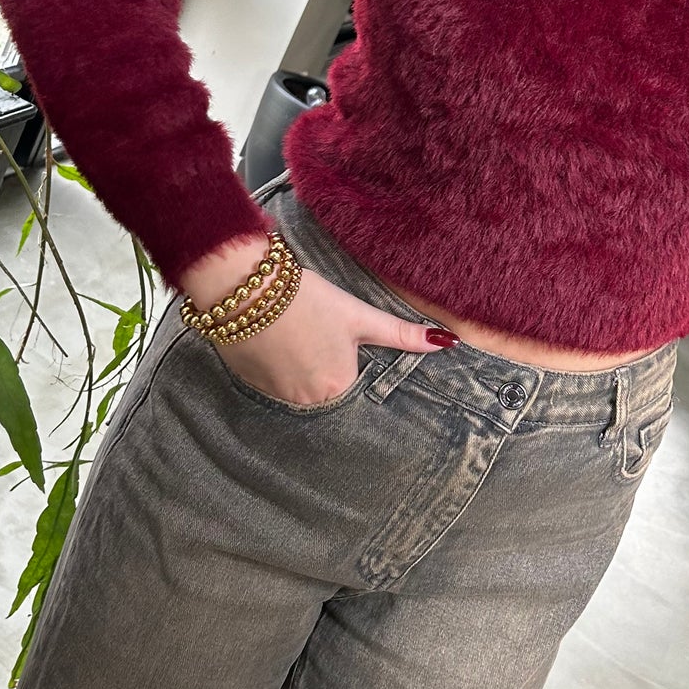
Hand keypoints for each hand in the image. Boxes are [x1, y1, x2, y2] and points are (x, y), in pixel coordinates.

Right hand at [178, 232, 456, 407]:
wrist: (242, 287)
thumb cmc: (305, 299)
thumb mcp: (358, 315)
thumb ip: (402, 334)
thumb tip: (446, 343)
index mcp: (338, 386)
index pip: (355, 385)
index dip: (348, 362)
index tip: (337, 343)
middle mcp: (308, 401)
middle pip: (327, 389)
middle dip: (325, 367)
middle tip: (314, 334)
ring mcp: (276, 396)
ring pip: (299, 387)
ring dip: (300, 369)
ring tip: (295, 336)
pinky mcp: (250, 385)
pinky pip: (273, 384)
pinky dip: (276, 368)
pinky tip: (275, 342)